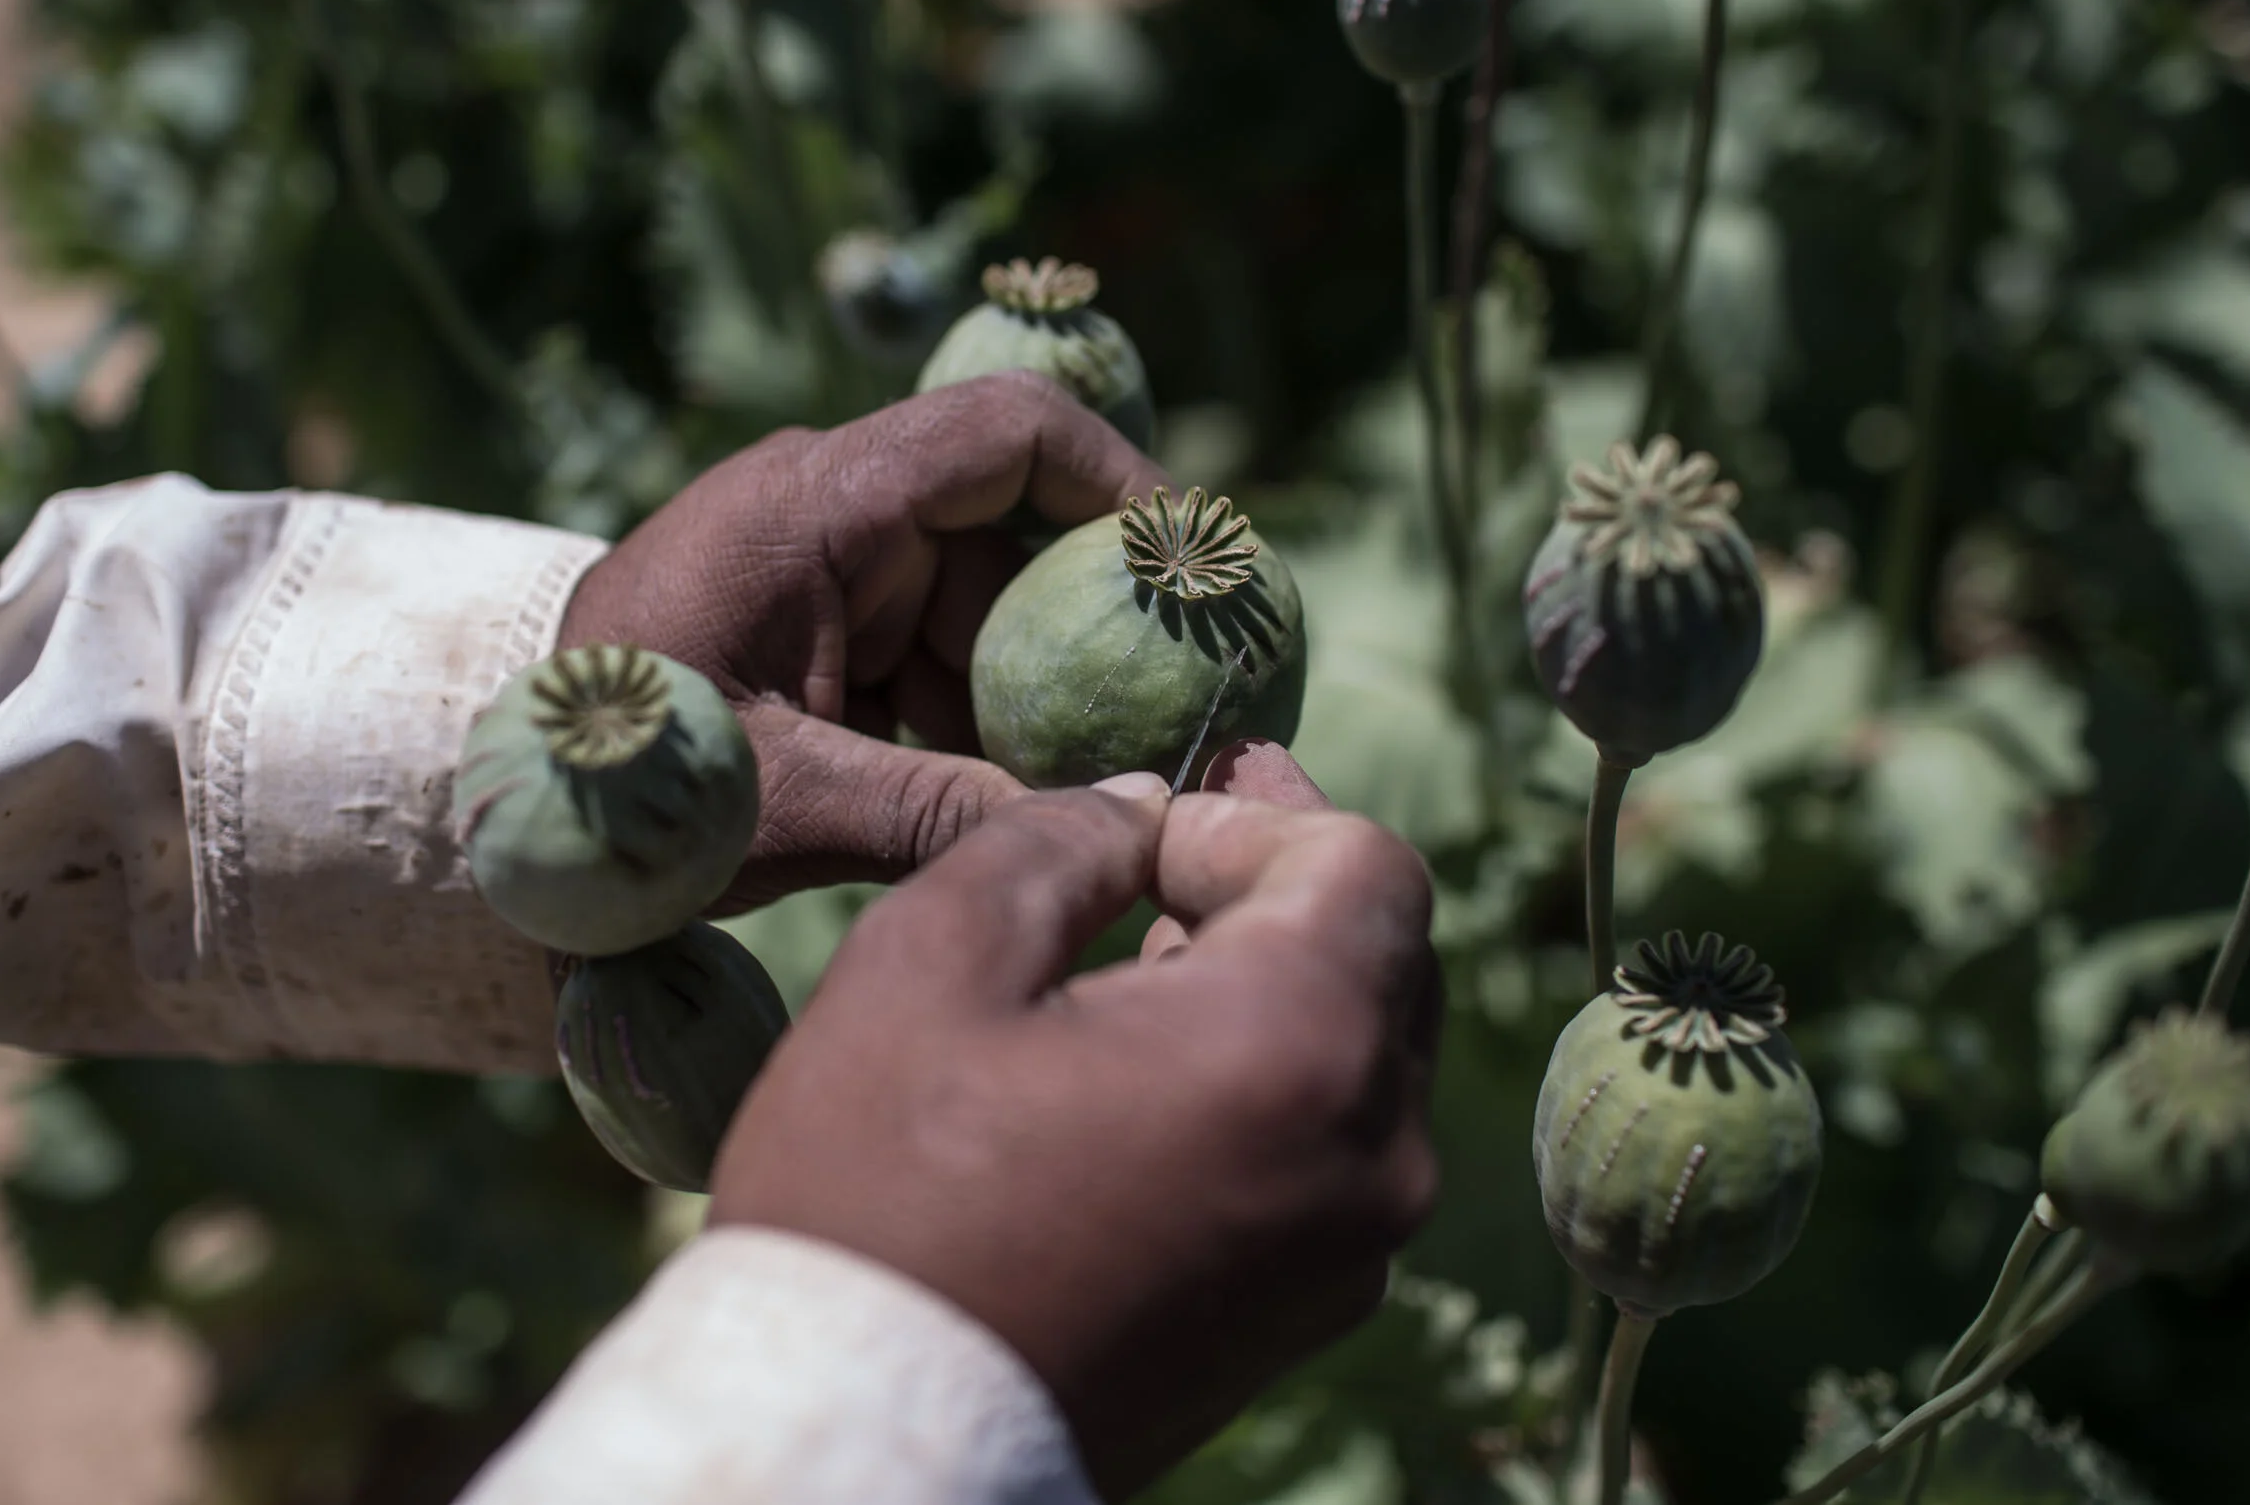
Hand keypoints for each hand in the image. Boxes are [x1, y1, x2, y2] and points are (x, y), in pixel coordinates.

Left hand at [558, 373, 1165, 910]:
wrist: (506, 813)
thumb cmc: (615, 789)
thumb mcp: (782, 805)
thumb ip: (940, 810)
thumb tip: (1109, 827)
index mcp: (813, 503)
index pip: (1005, 434)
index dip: (1120, 483)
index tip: (1195, 569)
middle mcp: (828, 511)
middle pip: (1010, 533)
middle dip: (1093, 626)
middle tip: (1177, 715)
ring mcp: (822, 569)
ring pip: (980, 606)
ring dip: (1036, 693)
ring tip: (1097, 787)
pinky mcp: (816, 627)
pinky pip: (933, 652)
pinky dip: (978, 719)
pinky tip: (1013, 798)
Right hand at [708, 749, 1441, 1497]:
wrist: (866, 1447)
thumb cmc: (879, 1198)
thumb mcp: (932, 963)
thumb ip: (1055, 840)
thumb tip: (1138, 808)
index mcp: (1298, 1048)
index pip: (1367, 864)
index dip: (1260, 815)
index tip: (1149, 826)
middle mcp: (1372, 1157)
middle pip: (1382, 956)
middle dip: (1275, 888)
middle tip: (1162, 848)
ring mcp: (1350, 1251)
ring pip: (1358, 1056)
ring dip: (1268, 986)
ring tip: (1134, 963)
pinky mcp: (1307, 1314)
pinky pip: (1328, 1151)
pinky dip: (1262, 1087)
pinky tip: (1144, 1082)